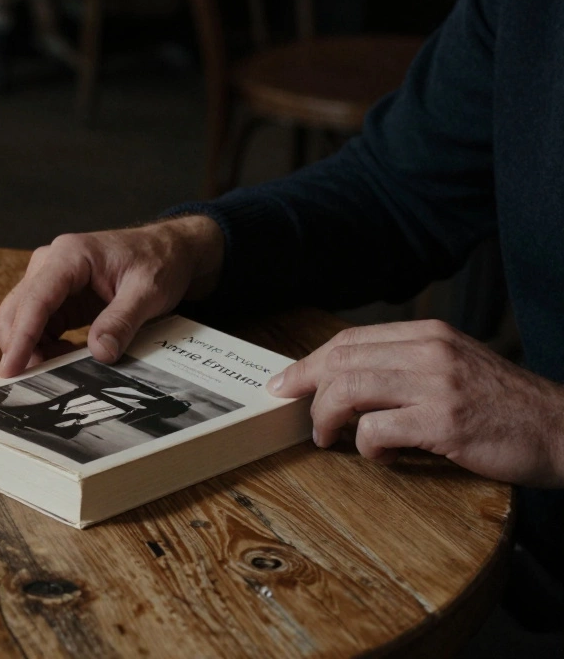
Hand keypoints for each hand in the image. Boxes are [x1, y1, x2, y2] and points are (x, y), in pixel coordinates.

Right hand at [0, 216, 225, 377]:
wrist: (167, 250)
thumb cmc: (157, 261)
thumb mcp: (147, 291)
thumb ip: (121, 321)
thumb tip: (100, 353)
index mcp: (70, 255)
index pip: (35, 300)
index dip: (20, 337)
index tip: (10, 369)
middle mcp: (50, 264)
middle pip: (15, 311)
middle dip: (20, 347)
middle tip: (38, 380)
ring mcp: (50, 280)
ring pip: (21, 320)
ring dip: (32, 349)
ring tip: (61, 367)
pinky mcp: (57, 296)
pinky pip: (38, 326)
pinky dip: (44, 346)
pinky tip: (68, 356)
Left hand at [269, 320, 563, 486]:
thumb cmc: (503, 407)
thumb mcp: (454, 366)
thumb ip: (406, 365)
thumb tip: (343, 381)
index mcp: (428, 334)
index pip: (349, 339)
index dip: (309, 363)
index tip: (284, 384)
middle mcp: (430, 351)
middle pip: (341, 360)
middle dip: (308, 390)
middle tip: (302, 419)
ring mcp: (438, 384)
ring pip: (349, 390)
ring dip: (327, 418)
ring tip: (328, 438)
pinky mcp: (445, 422)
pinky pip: (377, 430)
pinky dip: (365, 445)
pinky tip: (378, 453)